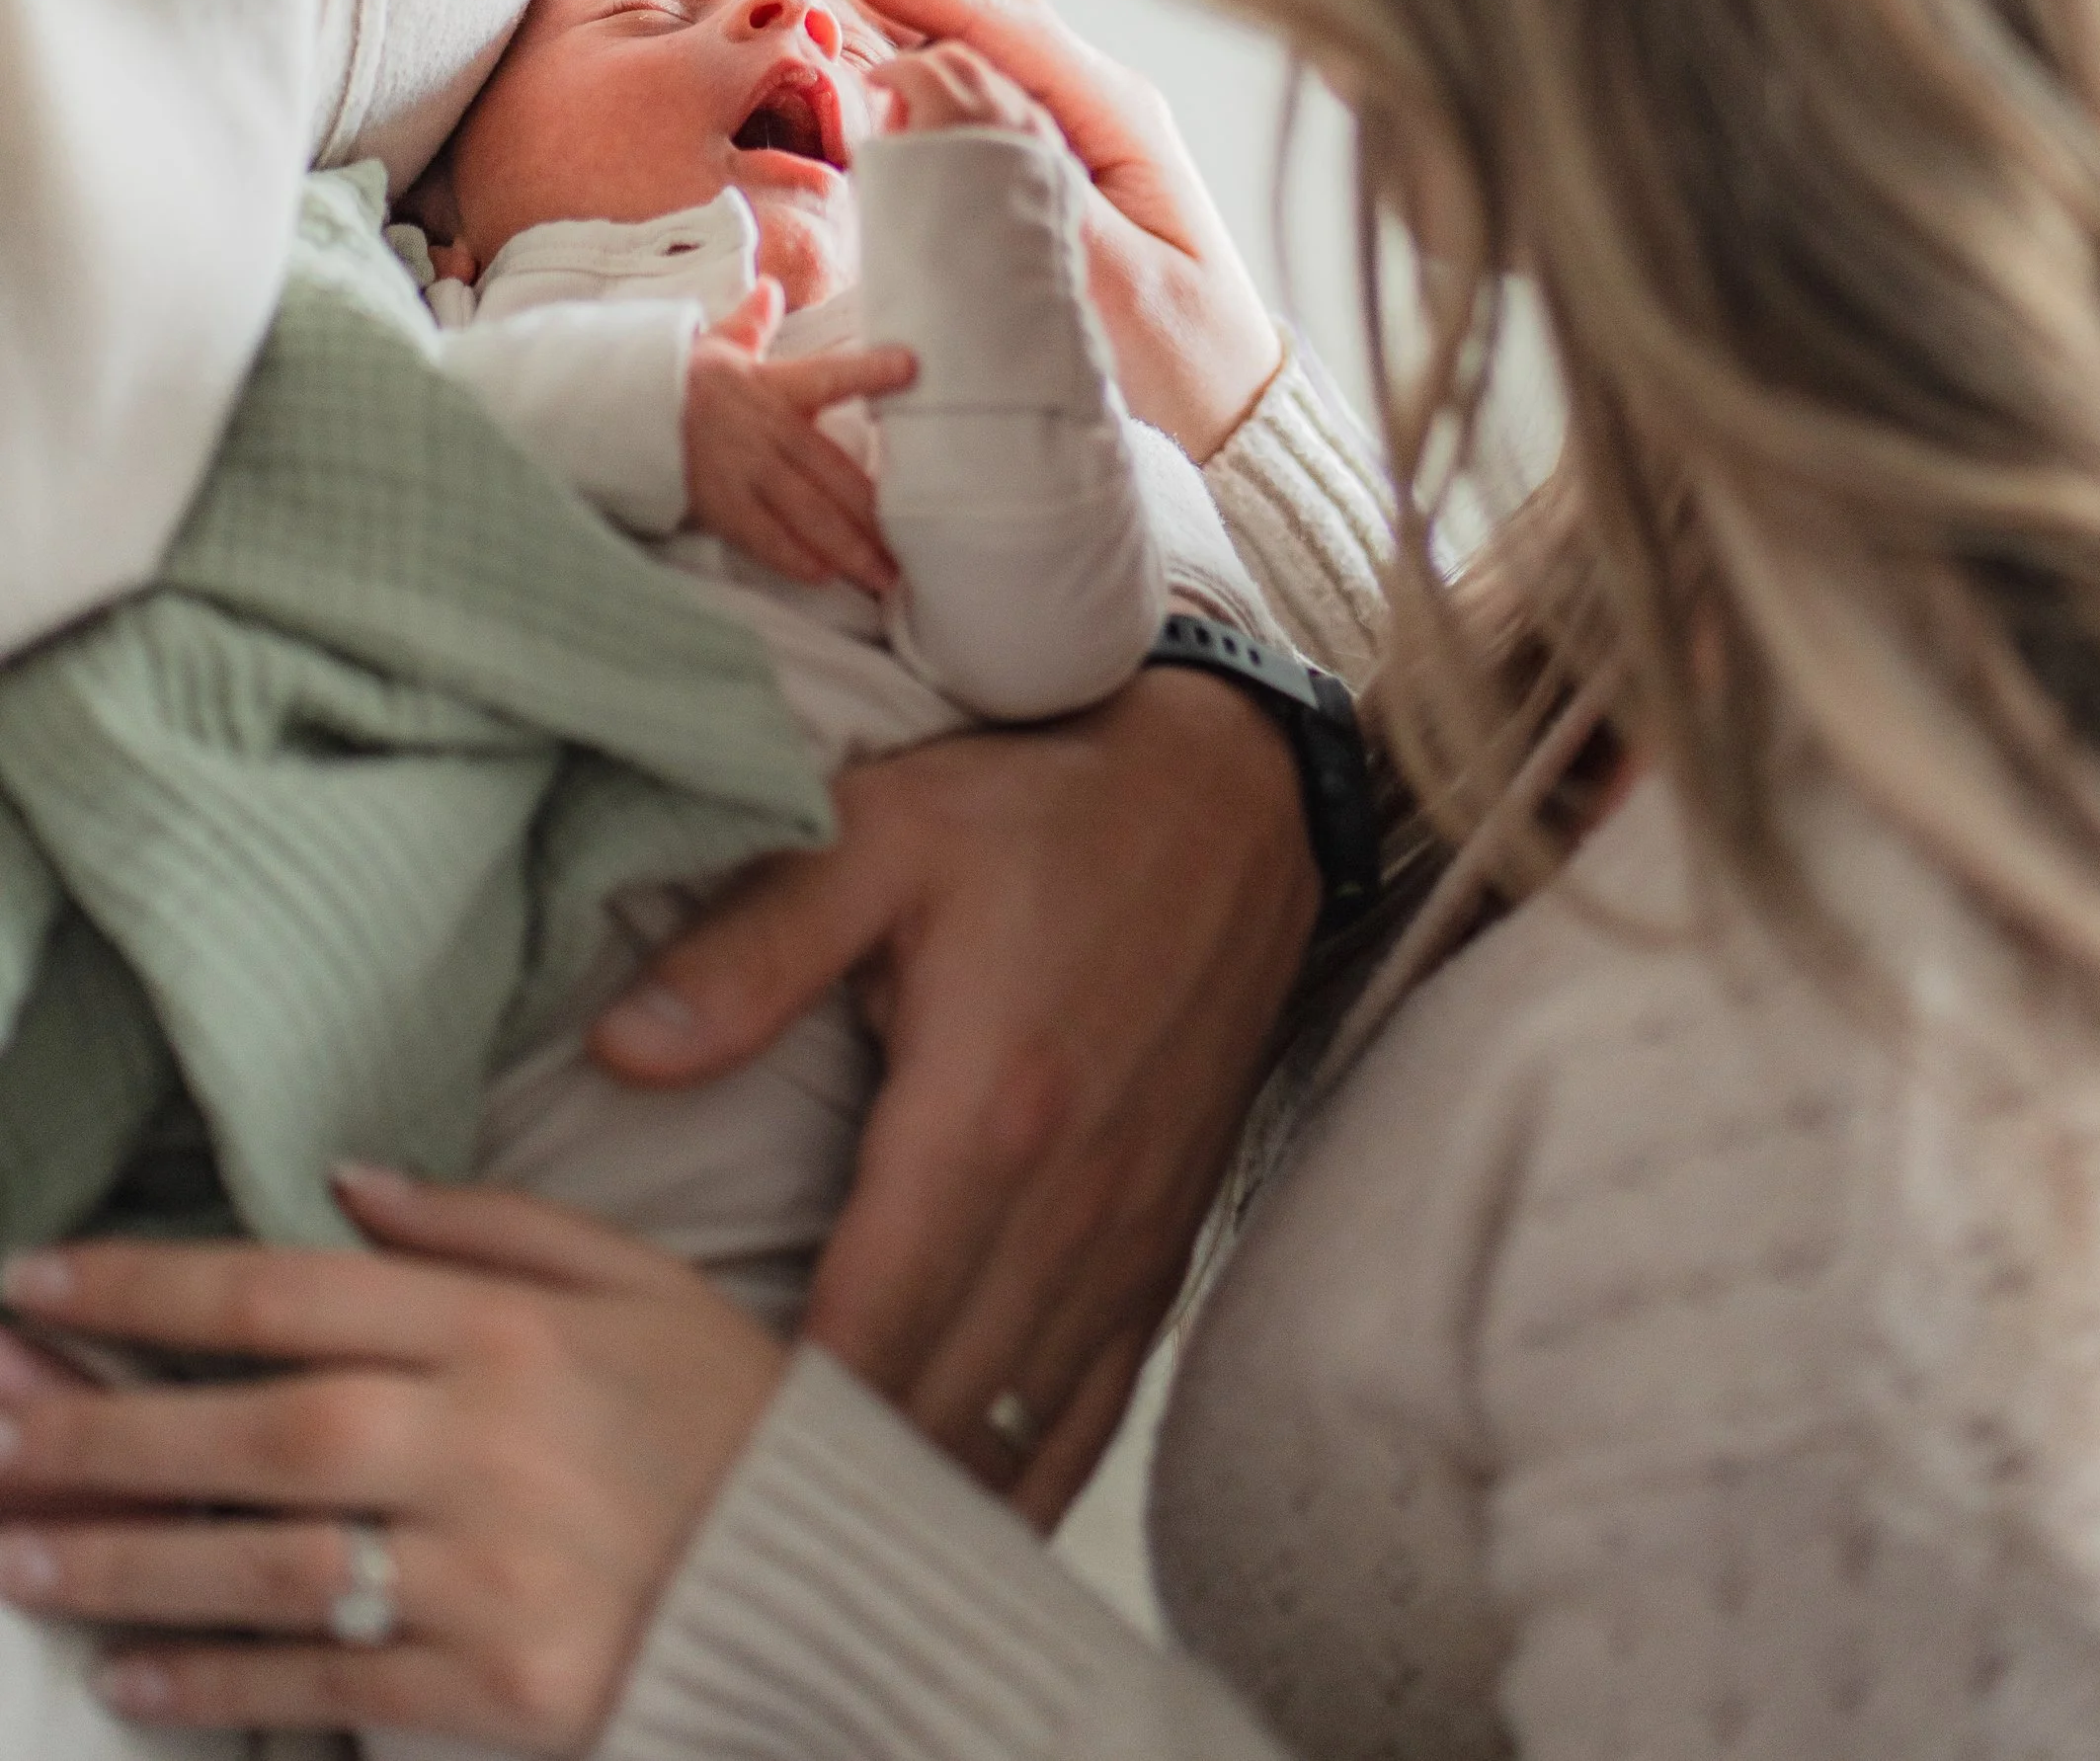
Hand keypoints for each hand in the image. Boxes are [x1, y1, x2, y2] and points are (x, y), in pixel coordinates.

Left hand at [0, 1176, 785, 1750]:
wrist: (833, 1576)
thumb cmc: (729, 1413)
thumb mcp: (635, 1275)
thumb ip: (487, 1224)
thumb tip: (344, 1185)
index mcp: (510, 1326)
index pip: (289, 1292)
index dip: (147, 1288)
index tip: (37, 1283)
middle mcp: (487, 1439)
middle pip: (254, 1429)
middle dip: (98, 1434)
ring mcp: (491, 1571)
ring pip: (268, 1563)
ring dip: (129, 1563)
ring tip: (21, 1557)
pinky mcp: (499, 1688)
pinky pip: (327, 1683)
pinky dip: (218, 1681)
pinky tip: (133, 1671)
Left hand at [594, 668, 1317, 1521]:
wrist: (1240, 794)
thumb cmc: (1048, 804)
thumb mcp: (885, 833)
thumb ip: (753, 946)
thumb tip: (621, 1050)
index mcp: (985, 1114)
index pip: (866, 1334)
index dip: (775, 1424)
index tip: (682, 1469)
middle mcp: (1068, 1202)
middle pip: (935, 1409)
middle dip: (826, 1479)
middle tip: (707, 1526)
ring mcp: (1128, 1234)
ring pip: (1015, 1430)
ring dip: (920, 1493)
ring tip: (807, 1543)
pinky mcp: (1165, 1240)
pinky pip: (1095, 1408)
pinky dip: (1023, 1478)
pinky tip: (961, 1521)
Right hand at [684, 300, 913, 592]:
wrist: (614, 409)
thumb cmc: (673, 379)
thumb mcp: (715, 345)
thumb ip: (751, 322)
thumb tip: (771, 289)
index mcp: (771, 386)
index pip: (828, 375)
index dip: (870, 371)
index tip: (912, 367)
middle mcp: (765, 430)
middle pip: (831, 472)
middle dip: (873, 513)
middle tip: (911, 547)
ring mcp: (743, 471)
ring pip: (807, 512)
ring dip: (847, 546)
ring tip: (882, 575)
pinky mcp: (718, 502)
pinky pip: (761, 536)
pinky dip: (792, 557)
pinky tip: (822, 576)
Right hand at [774, 0, 1282, 458]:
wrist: (1235, 405)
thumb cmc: (1184, 354)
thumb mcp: (1114, 283)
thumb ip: (1023, 182)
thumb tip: (932, 86)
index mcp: (1114, 108)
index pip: (984, 12)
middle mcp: (1096, 94)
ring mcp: (1078, 119)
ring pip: (972, 27)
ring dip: (891, 7)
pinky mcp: (1056, 152)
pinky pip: (976, 82)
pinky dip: (913, 59)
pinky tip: (865, 70)